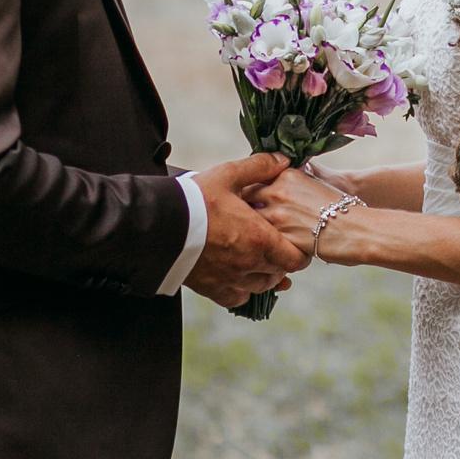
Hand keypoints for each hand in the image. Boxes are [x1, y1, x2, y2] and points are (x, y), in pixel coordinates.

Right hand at [183, 152, 308, 308]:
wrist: (160, 225)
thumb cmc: (196, 199)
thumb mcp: (228, 175)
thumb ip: (259, 167)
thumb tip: (282, 160)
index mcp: (260, 238)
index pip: (295, 258)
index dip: (299, 252)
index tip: (296, 244)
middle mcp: (249, 264)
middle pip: (280, 273)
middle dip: (282, 262)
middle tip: (277, 249)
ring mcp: (231, 279)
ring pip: (260, 287)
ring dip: (264, 277)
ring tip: (261, 263)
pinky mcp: (212, 289)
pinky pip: (237, 298)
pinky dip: (242, 291)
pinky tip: (240, 279)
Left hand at [245, 165, 349, 260]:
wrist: (360, 230)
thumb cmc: (340, 208)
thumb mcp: (314, 182)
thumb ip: (290, 181)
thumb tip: (272, 179)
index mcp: (285, 175)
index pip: (250, 178)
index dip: (246, 191)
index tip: (245, 199)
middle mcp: (278, 191)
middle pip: (243, 198)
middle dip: (240, 209)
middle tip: (240, 219)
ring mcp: (277, 216)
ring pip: (247, 222)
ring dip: (247, 229)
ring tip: (251, 238)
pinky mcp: (280, 239)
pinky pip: (259, 243)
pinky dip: (259, 247)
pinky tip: (266, 251)